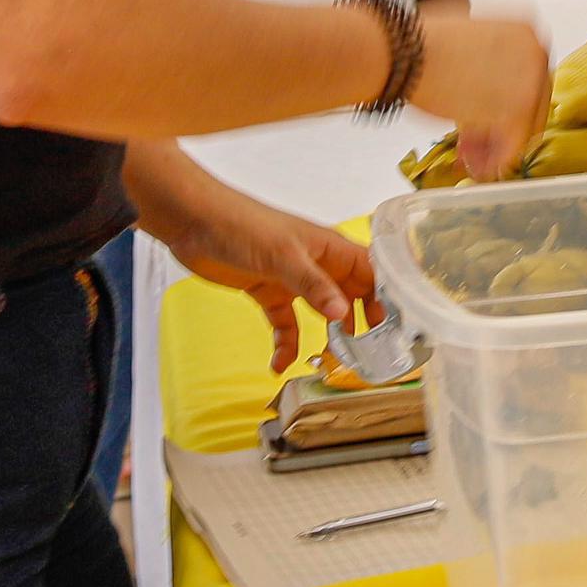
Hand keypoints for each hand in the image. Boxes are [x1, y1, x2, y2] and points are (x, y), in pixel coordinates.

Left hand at [133, 172, 372, 372]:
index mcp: (328, 248)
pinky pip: (285, 323)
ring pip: (319, 311)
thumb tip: (342, 314)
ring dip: (326, 335)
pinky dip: (285, 344)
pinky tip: (279, 365)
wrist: (194, 221)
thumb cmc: (243, 225)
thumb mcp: (283, 256)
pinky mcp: (267, 291)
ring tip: (331, 362)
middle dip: (359, 322)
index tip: (393, 327)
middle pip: (349, 294)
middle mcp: (315, 263)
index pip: (369, 272)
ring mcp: (290, 279)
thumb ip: (313, 285)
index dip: (384, 297)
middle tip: (367, 352)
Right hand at [413, 7, 549, 179]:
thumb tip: (486, 92)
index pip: (527, 75)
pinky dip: (496, 160)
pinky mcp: (518, 110)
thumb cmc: (420, 44)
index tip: (489, 117)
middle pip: (529, 101)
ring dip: (496, 145)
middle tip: (479, 143)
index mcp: (524, 28)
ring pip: (522, 124)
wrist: (402, 52)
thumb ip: (487, 64)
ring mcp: (532, 80)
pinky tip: (478, 166)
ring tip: (474, 159)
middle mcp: (536, 50)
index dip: (505, 101)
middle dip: (500, 126)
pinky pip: (513, 144)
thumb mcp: (465, 42)